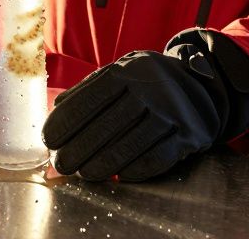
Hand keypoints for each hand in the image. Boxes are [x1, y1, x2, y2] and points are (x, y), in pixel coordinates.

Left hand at [41, 50, 223, 180]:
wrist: (199, 87)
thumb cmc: (146, 84)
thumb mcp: (120, 73)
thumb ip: (89, 89)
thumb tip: (55, 110)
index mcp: (127, 70)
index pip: (90, 99)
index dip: (65, 122)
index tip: (49, 141)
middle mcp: (150, 88)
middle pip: (107, 125)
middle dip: (78, 148)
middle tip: (61, 165)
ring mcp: (171, 111)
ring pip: (130, 144)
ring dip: (102, 164)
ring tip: (84, 174)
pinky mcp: (188, 134)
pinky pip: (158, 157)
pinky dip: (136, 169)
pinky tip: (120, 176)